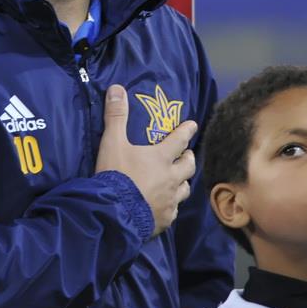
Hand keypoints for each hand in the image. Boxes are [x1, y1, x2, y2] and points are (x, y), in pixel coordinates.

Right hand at [95, 84, 196, 235]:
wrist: (113, 214)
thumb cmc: (116, 175)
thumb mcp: (112, 142)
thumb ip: (116, 116)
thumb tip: (117, 88)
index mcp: (161, 157)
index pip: (180, 140)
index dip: (187, 131)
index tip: (193, 125)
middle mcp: (171, 178)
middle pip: (188, 166)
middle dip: (189, 158)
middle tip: (187, 154)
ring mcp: (170, 201)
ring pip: (185, 189)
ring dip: (183, 182)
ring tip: (179, 180)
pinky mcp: (165, 219)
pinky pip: (173, 211)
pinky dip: (171, 205)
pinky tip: (165, 206)